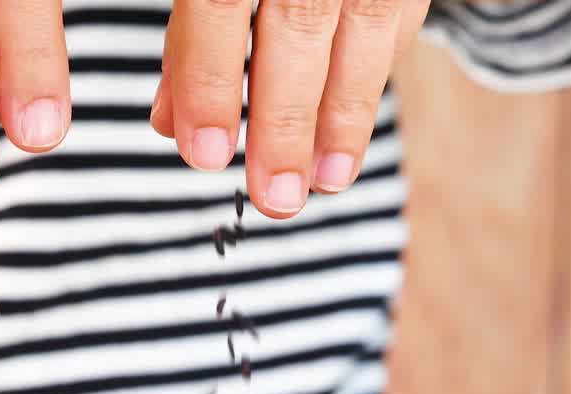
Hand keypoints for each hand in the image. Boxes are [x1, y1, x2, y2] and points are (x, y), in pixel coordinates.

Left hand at [152, 1, 429, 218]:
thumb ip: (189, 33)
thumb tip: (169, 124)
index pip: (218, 2)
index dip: (208, 78)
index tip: (204, 155)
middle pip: (298, 19)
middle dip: (286, 117)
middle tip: (276, 197)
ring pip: (365, 18)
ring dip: (346, 111)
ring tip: (325, 182)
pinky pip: (402, 7)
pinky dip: (377, 68)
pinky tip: (353, 125)